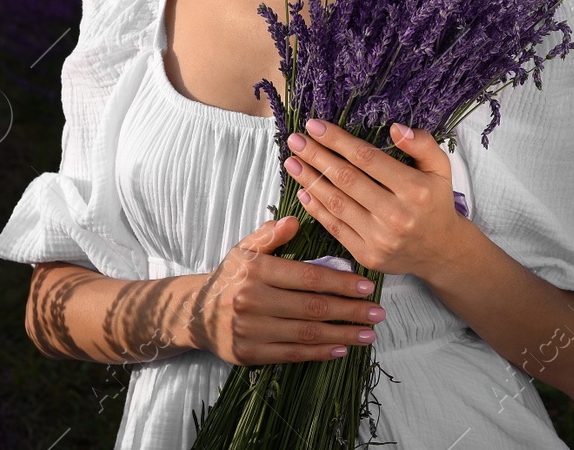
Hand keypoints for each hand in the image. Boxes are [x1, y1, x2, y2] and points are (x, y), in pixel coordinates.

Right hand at [184, 215, 387, 365]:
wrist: (195, 313)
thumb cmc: (229, 277)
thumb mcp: (244, 250)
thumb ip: (270, 236)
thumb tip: (294, 221)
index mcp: (256, 271)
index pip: (308, 277)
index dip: (341, 282)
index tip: (368, 286)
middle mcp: (252, 300)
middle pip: (312, 307)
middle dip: (350, 310)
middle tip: (378, 312)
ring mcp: (251, 330)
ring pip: (306, 333)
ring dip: (342, 335)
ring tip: (368, 333)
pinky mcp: (250, 353)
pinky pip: (292, 354)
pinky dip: (320, 352)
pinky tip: (341, 349)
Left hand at [284, 119, 473, 279]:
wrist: (441, 251)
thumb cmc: (435, 202)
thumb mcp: (441, 169)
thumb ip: (423, 145)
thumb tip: (396, 128)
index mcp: (414, 190)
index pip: (366, 158)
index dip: (337, 140)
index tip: (314, 125)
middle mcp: (397, 215)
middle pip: (346, 179)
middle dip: (316, 156)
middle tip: (295, 140)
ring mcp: (380, 239)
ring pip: (336, 203)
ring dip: (309, 180)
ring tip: (292, 161)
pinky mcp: (367, 255)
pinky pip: (334, 228)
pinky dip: (315, 208)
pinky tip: (302, 190)